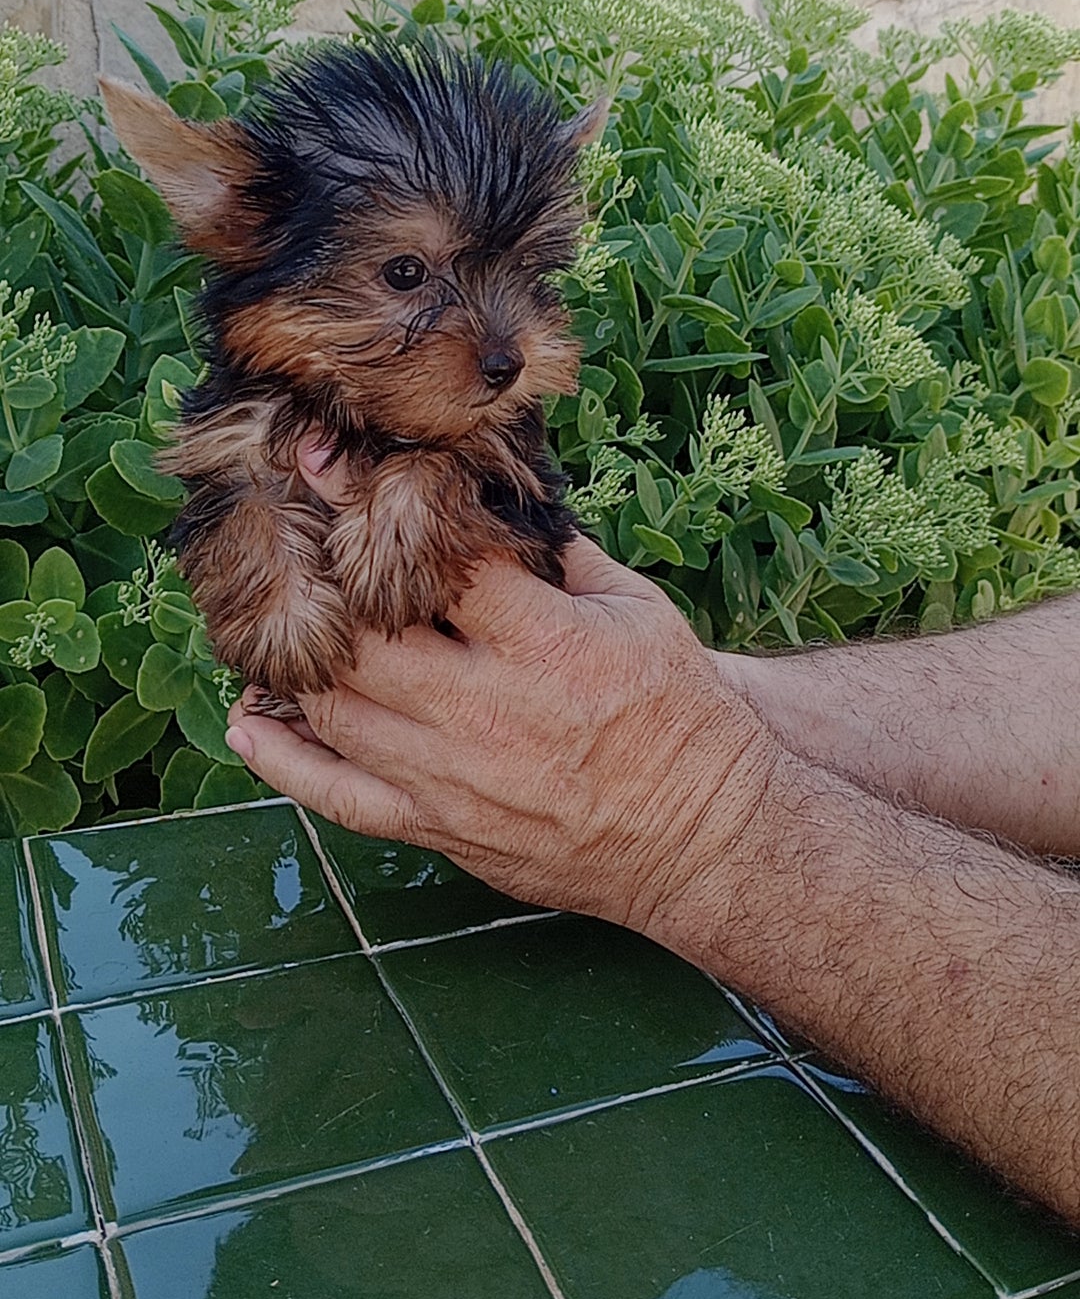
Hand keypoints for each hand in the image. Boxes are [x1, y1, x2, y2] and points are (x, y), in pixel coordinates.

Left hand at [225, 442, 776, 936]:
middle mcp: (487, 709)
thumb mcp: (637, 609)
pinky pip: (338, 798)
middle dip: (314, 576)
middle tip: (282, 535)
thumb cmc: (677, 712)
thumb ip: (557, 550)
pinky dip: (283, 762)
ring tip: (273, 616)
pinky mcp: (439, 828)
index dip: (368, 506)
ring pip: (334, 707)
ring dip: (292, 659)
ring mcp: (453, 776)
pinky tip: (248, 724)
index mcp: (543, 642)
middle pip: (361, 634)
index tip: (324, 463)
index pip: (432, 560)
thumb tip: (489, 490)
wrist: (698, 835)